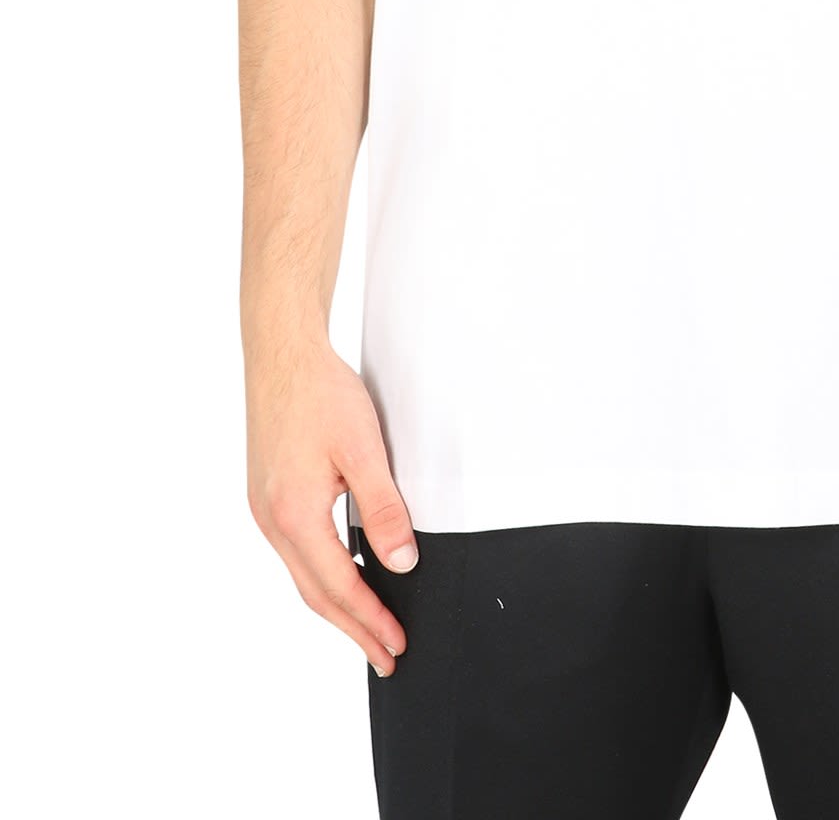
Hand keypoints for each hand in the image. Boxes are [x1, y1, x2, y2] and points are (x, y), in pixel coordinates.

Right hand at [246, 337, 417, 676]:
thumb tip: (402, 561)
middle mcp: (272, 521)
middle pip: (316, 593)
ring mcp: (265, 509)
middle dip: (353, 628)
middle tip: (385, 656)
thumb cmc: (320, 393)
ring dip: (337, 604)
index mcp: (294, 515)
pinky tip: (343, 574)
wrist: (281, 353)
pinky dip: (323, 573)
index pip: (339, 587)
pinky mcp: (267, 494)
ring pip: (304, 574)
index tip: (394, 646)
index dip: (370, 619)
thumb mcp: (363, 450)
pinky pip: (297, 550)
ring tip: (368, 625)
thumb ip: (383, 509)